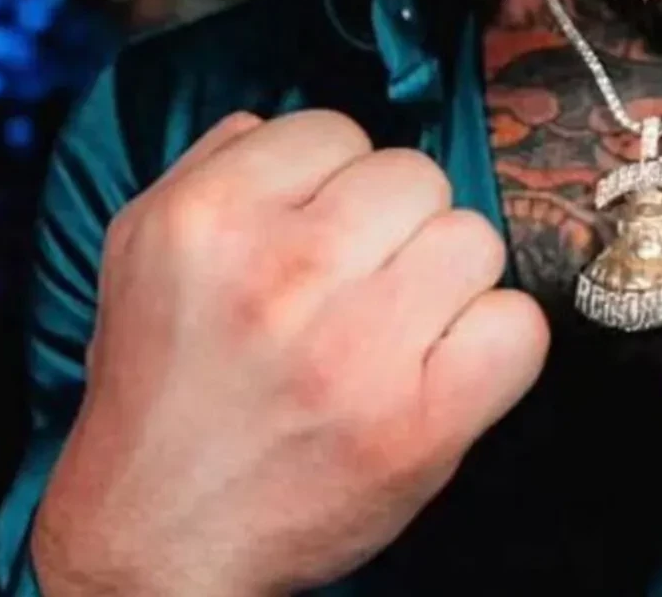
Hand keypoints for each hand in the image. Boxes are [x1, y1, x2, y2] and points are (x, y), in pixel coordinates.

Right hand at [33, 110, 549, 596]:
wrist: (154, 539)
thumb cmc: (163, 391)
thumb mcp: (142, 252)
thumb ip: (213, 166)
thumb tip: (283, 122)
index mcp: (209, 219)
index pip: (338, 130)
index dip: (335, 182)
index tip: (315, 233)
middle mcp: (284, 272)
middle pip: (418, 177)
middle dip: (396, 225)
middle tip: (360, 284)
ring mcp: (358, 348)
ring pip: (475, 238)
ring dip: (447, 280)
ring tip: (395, 327)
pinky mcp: (422, 421)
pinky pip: (519, 325)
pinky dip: (494, 345)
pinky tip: (441, 367)